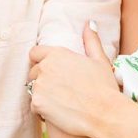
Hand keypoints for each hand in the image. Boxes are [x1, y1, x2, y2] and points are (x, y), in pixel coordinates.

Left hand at [28, 22, 119, 137]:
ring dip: (42, 95)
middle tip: (57, 90)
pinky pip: (34, 106)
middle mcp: (45, 67)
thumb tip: (89, 23)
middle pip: (32, 72)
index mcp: (57, 54)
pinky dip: (42, 110)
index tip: (48, 70)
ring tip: (59, 102)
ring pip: (33, 90)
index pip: (35, 53)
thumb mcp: (100, 60)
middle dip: (41, 79)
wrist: (104, 114)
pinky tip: (57, 113)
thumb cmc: (105, 87)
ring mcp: (39, 86)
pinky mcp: (37, 103)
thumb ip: (91, 41)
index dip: (40, 61)